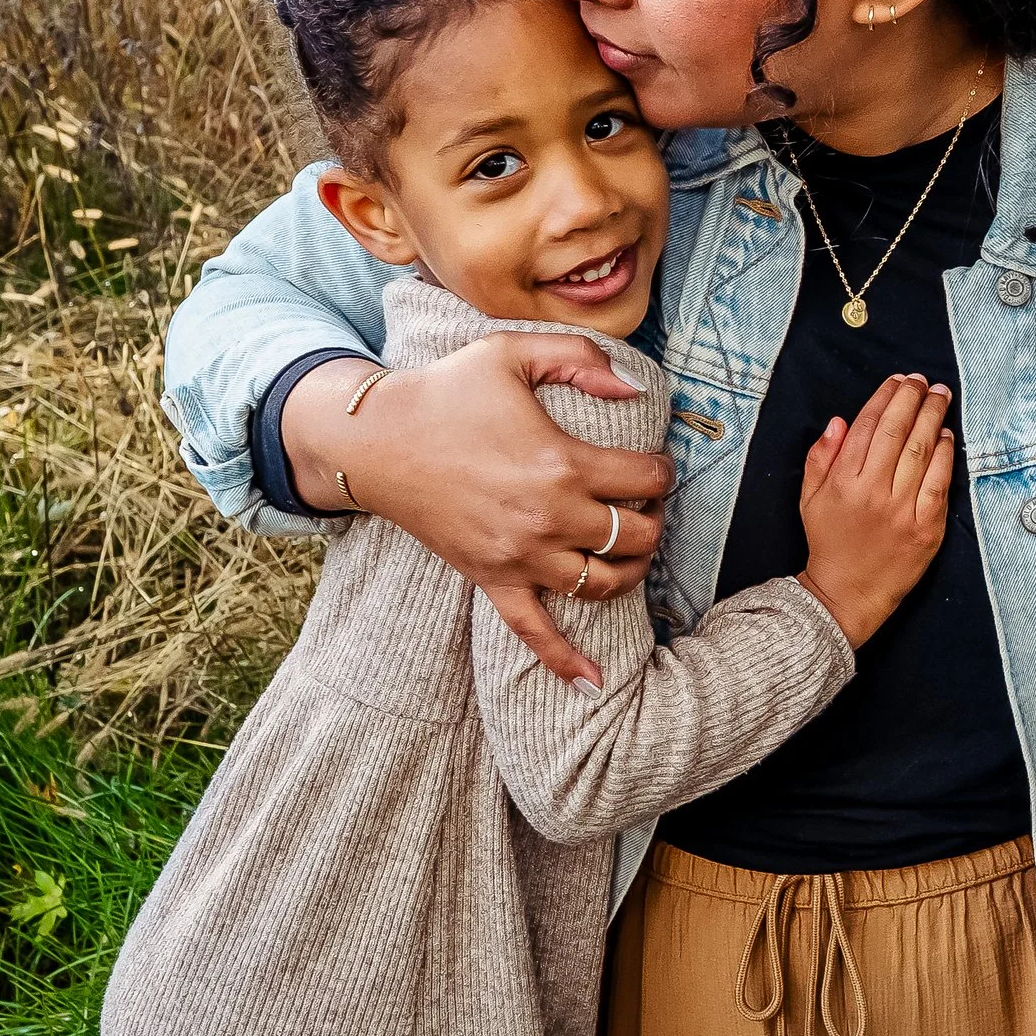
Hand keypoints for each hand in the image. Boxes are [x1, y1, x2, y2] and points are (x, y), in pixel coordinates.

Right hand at [284, 339, 674, 689]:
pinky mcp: (491, 579)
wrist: (374, 441)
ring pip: (602, 584)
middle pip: (634, 537)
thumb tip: (634, 389)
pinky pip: (534, 632)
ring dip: (629, 569)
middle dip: (652, 519)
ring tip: (628, 547)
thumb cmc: (444, 392)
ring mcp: (519, 557)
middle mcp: (547, 518)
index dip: (661, 471)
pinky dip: (566, 660)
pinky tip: (594, 683)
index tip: (654, 464)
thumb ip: (580, 359)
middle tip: (643, 503)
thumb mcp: (511, 352)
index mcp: (561, 464)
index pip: (645, 480)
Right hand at [797, 375, 954, 646]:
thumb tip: (839, 422)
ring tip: (940, 395)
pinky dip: (945, 455)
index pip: (867, 426)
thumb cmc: (829, 542)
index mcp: (842, 482)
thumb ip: (821, 458)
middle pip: (897, 432)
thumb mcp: (810, 498)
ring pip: (921, 451)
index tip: (897, 381)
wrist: (847, 593)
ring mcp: (902, 510)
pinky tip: (947, 435)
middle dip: (912, 398)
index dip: (884, 397)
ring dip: (933, 417)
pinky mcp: (926, 528)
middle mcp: (872, 492)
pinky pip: (939, 482)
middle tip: (922, 380)